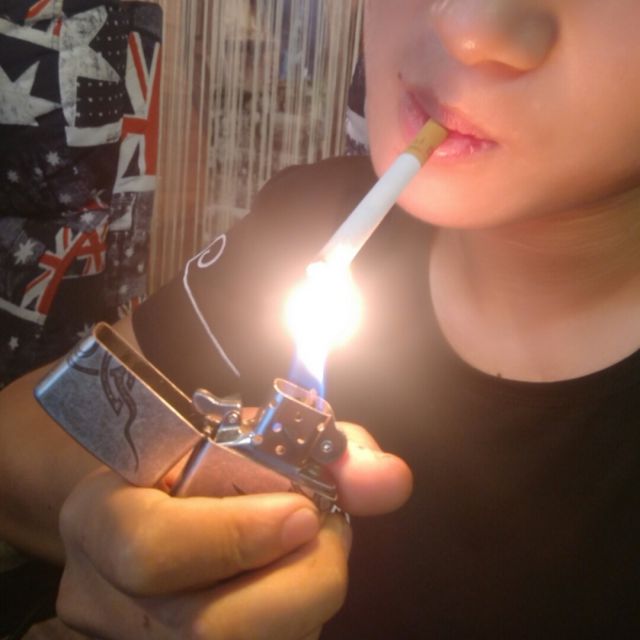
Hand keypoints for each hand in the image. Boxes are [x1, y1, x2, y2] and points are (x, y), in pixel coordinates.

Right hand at [57, 423, 411, 638]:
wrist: (144, 509)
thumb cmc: (197, 465)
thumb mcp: (248, 435)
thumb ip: (324, 447)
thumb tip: (392, 479)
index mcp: (102, 519)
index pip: (152, 549)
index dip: (237, 535)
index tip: (302, 511)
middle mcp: (108, 599)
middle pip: (213, 631)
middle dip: (303, 583)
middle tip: (326, 535)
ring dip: (308, 604)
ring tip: (313, 553)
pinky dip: (297, 622)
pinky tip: (294, 588)